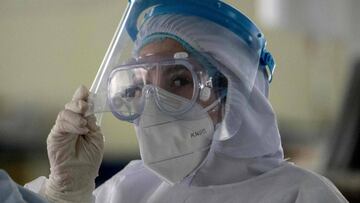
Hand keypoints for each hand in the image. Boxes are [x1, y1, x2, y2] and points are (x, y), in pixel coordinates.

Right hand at [45, 85, 103, 202]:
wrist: (80, 175)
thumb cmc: (89, 157)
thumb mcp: (96, 135)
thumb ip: (91, 120)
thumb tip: (88, 103)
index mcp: (82, 121)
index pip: (81, 105)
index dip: (82, 96)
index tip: (86, 90)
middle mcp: (71, 122)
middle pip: (71, 105)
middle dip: (79, 103)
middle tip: (86, 108)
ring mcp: (62, 128)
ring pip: (65, 112)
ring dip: (76, 116)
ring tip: (84, 127)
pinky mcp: (54, 135)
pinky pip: (60, 124)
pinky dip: (71, 125)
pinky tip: (80, 130)